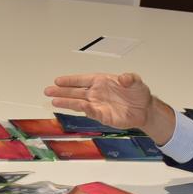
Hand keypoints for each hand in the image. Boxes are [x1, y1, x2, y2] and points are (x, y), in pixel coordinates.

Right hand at [44, 71, 175, 142]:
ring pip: (78, 102)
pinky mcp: (101, 115)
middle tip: (48, 90)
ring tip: (53, 100)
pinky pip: (89, 111)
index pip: (82, 80)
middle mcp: (97, 92)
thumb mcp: (136, 82)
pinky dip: (81, 109)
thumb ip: (129, 78)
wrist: (144, 110)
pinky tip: (72, 107)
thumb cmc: (138, 94)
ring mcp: (98, 104)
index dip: (70, 80)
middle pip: (75, 91)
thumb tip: (124, 78)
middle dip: (62, 90)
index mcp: (102, 81)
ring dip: (66, 101)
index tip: (58, 80)